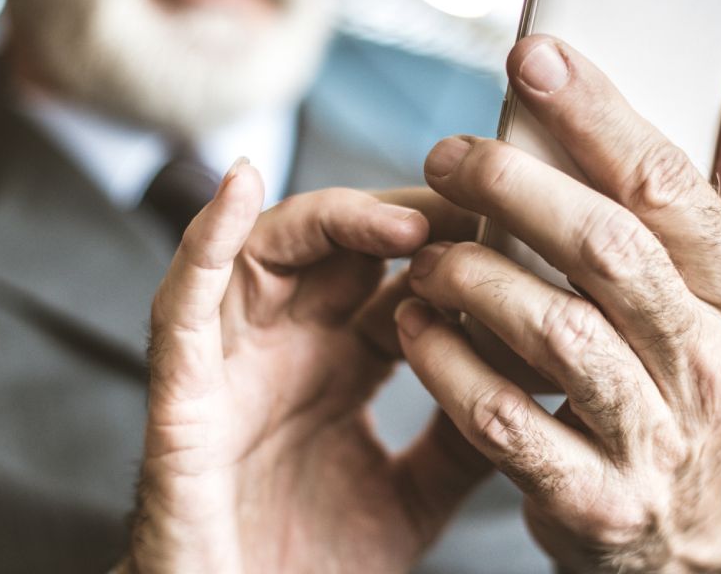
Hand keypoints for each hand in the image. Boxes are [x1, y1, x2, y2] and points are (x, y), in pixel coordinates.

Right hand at [129, 165, 488, 573]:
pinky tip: (238, 185)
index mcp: (339, 368)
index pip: (397, 281)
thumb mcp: (411, 497)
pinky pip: (183, 299)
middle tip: (479, 207)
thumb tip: (539, 380)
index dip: (451, 252)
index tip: (517, 230)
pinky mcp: (181, 389)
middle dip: (410, 218)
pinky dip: (204, 238)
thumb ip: (461, 437)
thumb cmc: (306, 566)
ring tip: (407, 221)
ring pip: (272, 249)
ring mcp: (232, 359)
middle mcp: (286, 347)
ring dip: (336, 219)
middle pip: (343, 246)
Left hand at [396, 35, 720, 572]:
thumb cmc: (696, 384)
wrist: (695, 538)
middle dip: (512, 185)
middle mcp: (711, 362)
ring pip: (553, 333)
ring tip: (427, 252)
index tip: (531, 57)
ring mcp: (657, 437)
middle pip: (604, 248)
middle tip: (446, 154)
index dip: (596, 113)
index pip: (668, 184)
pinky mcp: (597, 500)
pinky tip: (416, 327)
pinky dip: (450, 367)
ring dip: (473, 276)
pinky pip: (508, 423)